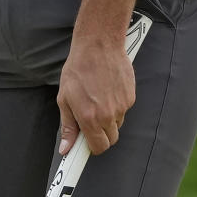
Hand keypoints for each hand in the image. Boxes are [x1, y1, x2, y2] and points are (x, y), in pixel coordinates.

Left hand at [56, 37, 135, 155]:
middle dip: (101, 135)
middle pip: (110, 139)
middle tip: (90, 120)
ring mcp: (122, 106)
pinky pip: (124, 109)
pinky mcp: (131, 96)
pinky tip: (107, 90)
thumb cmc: (78, 70)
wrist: (98, 46)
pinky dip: (117, 105)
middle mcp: (108, 115)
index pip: (98, 147)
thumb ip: (68, 126)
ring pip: (117, 124)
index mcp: (89, 118)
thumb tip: (66, 148)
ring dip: (109, 119)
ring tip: (98, 99)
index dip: (92, 148)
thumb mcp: (65, 99)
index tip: (87, 150)